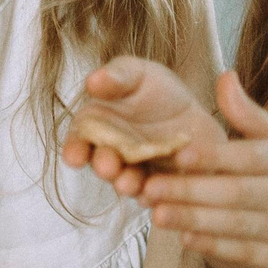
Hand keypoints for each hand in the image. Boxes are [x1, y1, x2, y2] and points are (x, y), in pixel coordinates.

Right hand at [63, 58, 222, 193]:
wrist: (193, 111)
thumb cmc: (155, 89)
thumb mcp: (138, 74)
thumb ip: (117, 76)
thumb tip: (93, 81)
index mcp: (95, 128)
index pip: (79, 143)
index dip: (75, 150)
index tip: (74, 156)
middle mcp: (111, 155)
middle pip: (103, 165)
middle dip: (105, 167)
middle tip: (108, 167)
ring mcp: (136, 172)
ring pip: (129, 182)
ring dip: (128, 184)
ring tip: (130, 183)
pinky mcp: (163, 185)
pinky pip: (160, 193)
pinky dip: (159, 193)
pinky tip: (162, 189)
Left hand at [138, 73, 267, 267]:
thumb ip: (252, 116)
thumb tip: (222, 75)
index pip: (246, 157)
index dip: (211, 157)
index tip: (176, 155)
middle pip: (234, 193)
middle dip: (189, 192)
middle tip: (148, 188)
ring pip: (236, 225)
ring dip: (194, 221)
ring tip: (157, 215)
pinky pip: (246, 254)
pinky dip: (215, 248)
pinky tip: (187, 239)